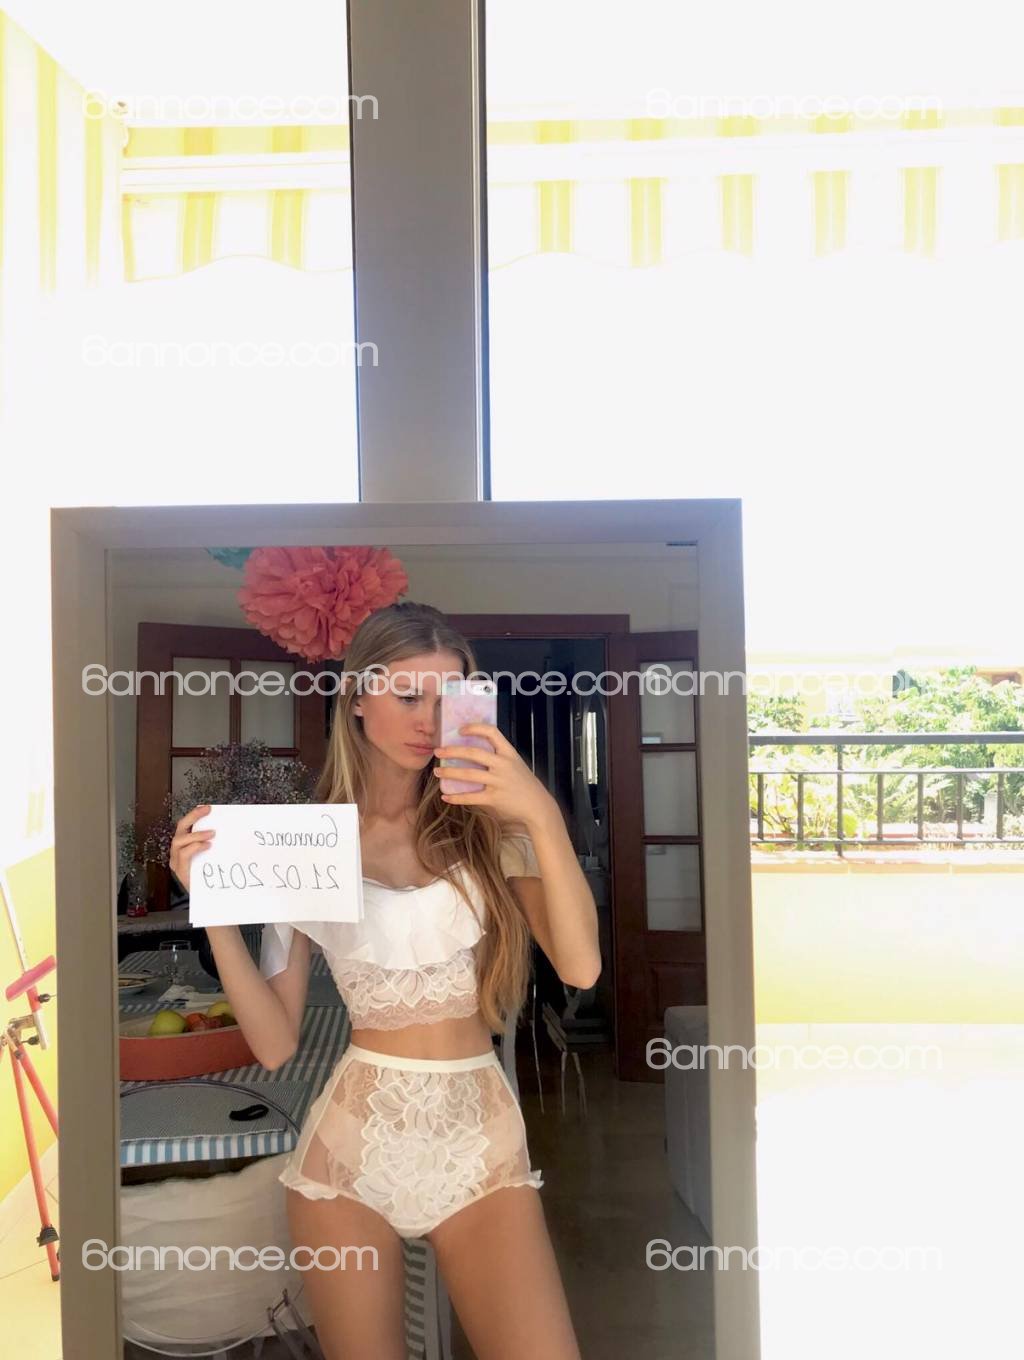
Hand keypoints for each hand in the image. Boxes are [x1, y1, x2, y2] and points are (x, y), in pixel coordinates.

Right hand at [168, 804, 215, 892]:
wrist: (208, 899)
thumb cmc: (211, 876)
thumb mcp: (213, 856)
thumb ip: (214, 844)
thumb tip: (228, 829)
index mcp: (185, 845)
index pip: (186, 826)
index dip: (194, 815)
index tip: (207, 807)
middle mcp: (177, 851)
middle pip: (180, 829)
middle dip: (192, 817)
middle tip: (207, 811)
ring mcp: (176, 861)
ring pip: (179, 841)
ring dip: (195, 834)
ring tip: (211, 833)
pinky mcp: (179, 871)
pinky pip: (183, 854)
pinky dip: (195, 847)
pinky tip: (207, 846)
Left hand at [433, 724, 557, 829]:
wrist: (537, 806)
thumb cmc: (523, 783)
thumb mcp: (515, 764)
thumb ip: (498, 757)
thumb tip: (472, 750)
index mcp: (509, 753)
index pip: (492, 732)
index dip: (474, 728)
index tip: (460, 730)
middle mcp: (503, 765)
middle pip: (473, 753)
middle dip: (452, 751)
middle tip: (438, 751)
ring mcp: (498, 781)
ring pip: (468, 774)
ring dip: (449, 772)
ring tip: (437, 772)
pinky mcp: (494, 798)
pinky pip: (470, 797)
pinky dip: (456, 797)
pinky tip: (445, 797)